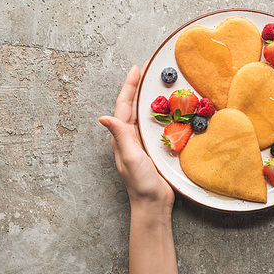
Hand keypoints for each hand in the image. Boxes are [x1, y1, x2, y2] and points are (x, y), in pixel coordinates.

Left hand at [99, 64, 173, 215]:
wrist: (153, 203)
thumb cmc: (140, 183)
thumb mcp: (130, 158)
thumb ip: (120, 137)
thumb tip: (103, 117)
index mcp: (123, 137)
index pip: (124, 106)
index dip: (129, 86)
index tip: (136, 70)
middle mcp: (130, 137)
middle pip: (133, 106)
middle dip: (138, 87)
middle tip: (147, 70)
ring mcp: (142, 142)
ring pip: (144, 114)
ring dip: (149, 97)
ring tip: (157, 83)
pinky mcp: (154, 148)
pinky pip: (156, 125)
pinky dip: (160, 113)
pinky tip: (169, 109)